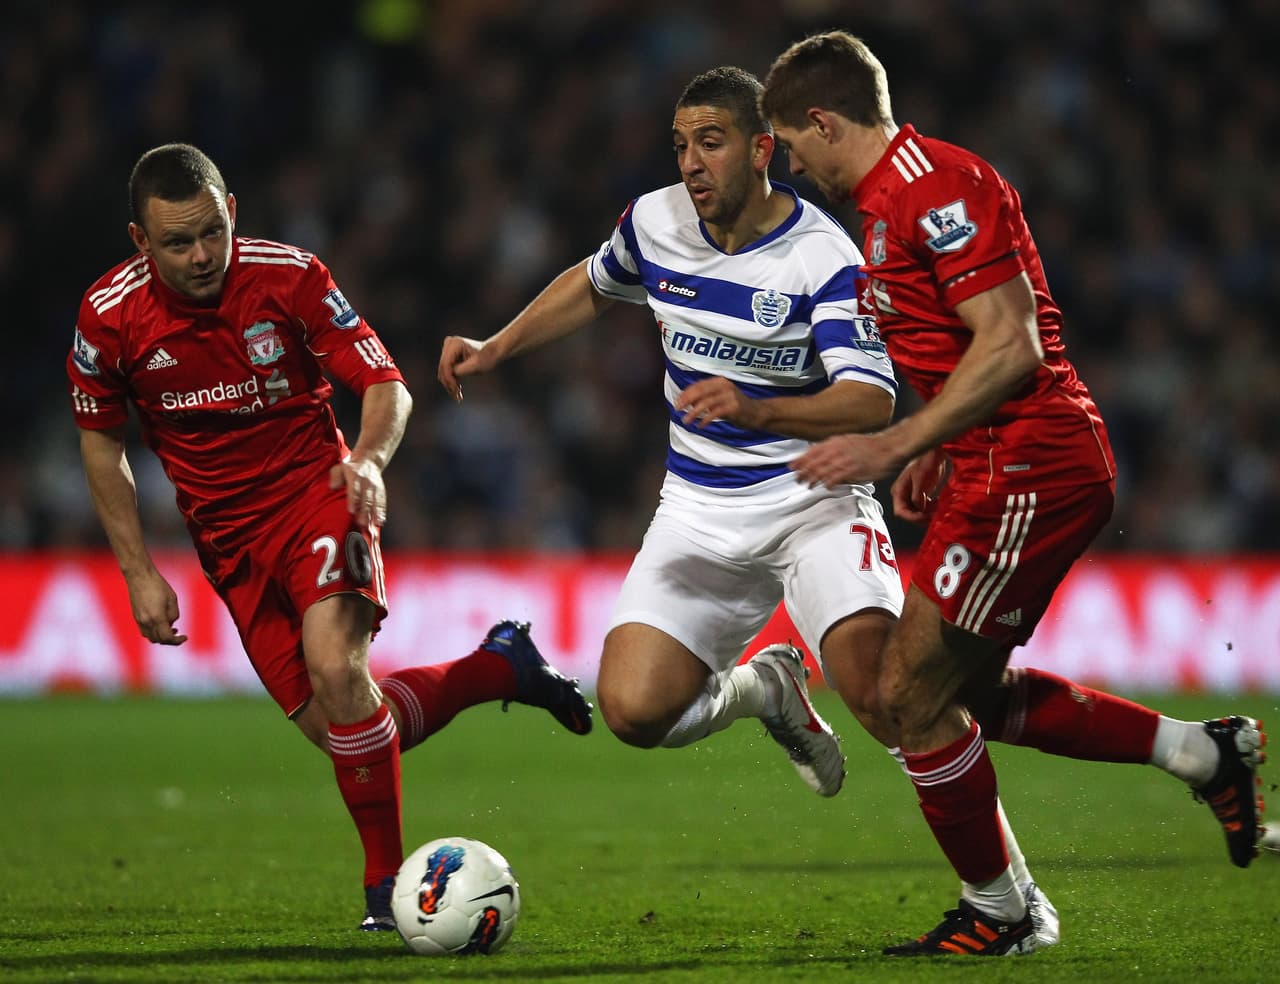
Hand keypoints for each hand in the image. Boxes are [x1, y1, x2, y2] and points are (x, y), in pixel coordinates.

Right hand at [126, 568, 187, 644]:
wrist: (140, 577)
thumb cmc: (158, 585)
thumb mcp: (172, 599)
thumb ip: (174, 615)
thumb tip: (171, 624)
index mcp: (157, 617)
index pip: (167, 637)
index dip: (177, 640)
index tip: (185, 637)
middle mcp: (146, 621)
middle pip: (158, 640)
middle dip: (170, 640)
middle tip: (179, 634)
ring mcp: (139, 620)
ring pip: (150, 637)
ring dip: (161, 637)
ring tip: (171, 629)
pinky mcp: (136, 617)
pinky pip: (145, 631)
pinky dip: (153, 632)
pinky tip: (160, 624)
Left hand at [330, 455, 385, 528]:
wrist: (369, 461)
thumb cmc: (351, 468)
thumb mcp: (340, 468)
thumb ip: (335, 476)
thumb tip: (333, 486)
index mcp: (355, 476)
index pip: (354, 489)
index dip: (353, 500)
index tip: (352, 510)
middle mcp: (367, 482)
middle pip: (366, 498)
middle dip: (365, 511)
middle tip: (362, 522)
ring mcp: (375, 487)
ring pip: (375, 502)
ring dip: (374, 514)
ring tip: (372, 525)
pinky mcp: (381, 491)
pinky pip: (382, 502)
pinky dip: (382, 512)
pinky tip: (380, 521)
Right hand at [437, 335, 496, 401]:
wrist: (492, 352)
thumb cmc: (487, 357)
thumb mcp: (476, 365)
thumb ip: (461, 370)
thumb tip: (449, 376)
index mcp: (455, 344)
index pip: (446, 365)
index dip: (449, 379)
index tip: (456, 391)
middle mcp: (449, 343)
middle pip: (443, 368)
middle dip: (449, 383)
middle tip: (457, 397)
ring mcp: (447, 348)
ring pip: (443, 371)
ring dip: (449, 384)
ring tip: (458, 396)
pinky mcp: (448, 355)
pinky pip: (446, 371)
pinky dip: (451, 381)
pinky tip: (458, 390)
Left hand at [674, 377, 760, 428]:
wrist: (756, 413)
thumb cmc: (734, 406)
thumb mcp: (719, 398)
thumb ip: (705, 397)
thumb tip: (686, 402)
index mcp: (720, 381)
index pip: (698, 385)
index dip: (686, 393)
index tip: (677, 402)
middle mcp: (724, 386)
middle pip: (700, 391)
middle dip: (686, 401)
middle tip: (678, 410)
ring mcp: (730, 396)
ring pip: (706, 403)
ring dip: (693, 412)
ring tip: (686, 420)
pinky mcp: (734, 407)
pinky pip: (715, 413)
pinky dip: (705, 419)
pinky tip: (700, 425)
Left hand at [789, 432, 905, 488]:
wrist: (888, 447)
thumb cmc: (869, 445)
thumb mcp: (847, 440)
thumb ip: (832, 447)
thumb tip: (818, 451)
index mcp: (835, 441)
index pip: (812, 451)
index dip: (800, 460)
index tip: (791, 466)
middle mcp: (838, 449)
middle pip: (815, 462)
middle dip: (803, 472)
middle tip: (797, 479)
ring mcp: (845, 459)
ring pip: (823, 470)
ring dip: (813, 479)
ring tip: (807, 485)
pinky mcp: (854, 469)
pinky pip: (837, 477)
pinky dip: (829, 482)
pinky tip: (825, 487)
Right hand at [890, 447, 948, 523]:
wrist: (934, 453)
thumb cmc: (925, 463)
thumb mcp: (920, 481)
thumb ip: (918, 498)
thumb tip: (920, 510)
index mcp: (898, 491)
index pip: (900, 512)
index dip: (913, 518)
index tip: (925, 517)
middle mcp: (902, 494)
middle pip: (908, 514)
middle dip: (921, 517)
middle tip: (933, 516)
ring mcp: (910, 494)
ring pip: (915, 511)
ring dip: (926, 513)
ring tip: (935, 509)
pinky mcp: (919, 493)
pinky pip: (922, 506)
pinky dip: (929, 508)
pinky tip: (936, 503)